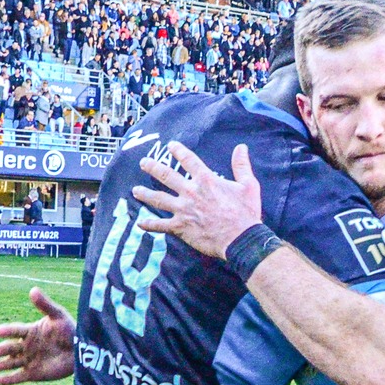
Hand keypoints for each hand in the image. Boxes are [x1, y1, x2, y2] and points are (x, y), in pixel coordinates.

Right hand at [0, 288, 74, 384]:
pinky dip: (8, 379)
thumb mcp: (58, 315)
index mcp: (29, 331)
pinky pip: (18, 377)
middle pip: (10, 348)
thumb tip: (33, 289)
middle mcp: (26, 346)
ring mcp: (29, 360)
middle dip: (1, 350)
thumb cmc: (69, 330)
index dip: (7, 331)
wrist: (80, 351)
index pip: (15, 331)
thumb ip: (45, 305)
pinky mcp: (33, 374)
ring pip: (12, 363)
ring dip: (1, 365)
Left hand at [132, 141, 263, 258]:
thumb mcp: (249, 185)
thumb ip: (242, 166)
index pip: (188, 160)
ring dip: (145, 193)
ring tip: (135, 190)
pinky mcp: (180, 227)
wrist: (241, 239)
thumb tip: (241, 147)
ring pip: (158, 199)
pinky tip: (140, 223)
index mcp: (206, 180)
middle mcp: (191, 192)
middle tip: (143, 162)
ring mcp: (183, 210)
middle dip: (153, 167)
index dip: (178, 150)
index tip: (170, 145)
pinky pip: (161, 225)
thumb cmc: (246, 212)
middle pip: (166, 175)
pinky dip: (149, 224)